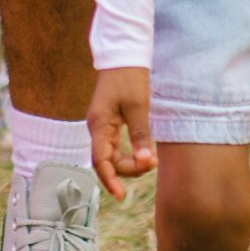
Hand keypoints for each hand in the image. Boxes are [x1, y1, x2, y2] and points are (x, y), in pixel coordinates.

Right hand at [87, 67, 155, 196]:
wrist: (124, 54)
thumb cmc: (130, 78)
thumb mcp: (138, 106)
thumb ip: (140, 135)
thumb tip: (145, 161)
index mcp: (99, 125)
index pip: (101, 161)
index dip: (110, 181)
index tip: (121, 196)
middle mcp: (97, 128)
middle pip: (107, 161)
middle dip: (127, 170)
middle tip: (152, 164)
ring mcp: (101, 125)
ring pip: (111, 155)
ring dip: (129, 162)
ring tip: (151, 160)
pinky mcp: (109, 121)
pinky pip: (115, 145)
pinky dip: (128, 152)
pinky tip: (142, 154)